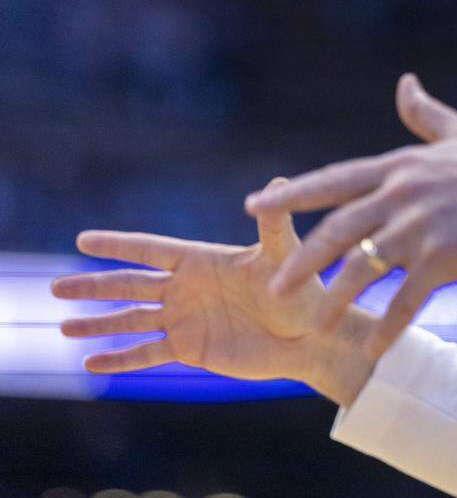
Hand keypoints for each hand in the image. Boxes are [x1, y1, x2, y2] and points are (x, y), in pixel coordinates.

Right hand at [51, 178, 329, 380]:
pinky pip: (146, 355)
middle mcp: (187, 288)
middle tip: (55, 285)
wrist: (311, 336)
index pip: (150, 249)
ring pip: (131, 320)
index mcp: (202, 261)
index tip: (83, 238)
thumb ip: (272, 225)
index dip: (117, 245)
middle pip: (130, 285)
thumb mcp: (283, 256)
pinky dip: (119, 359)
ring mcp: (186, 319)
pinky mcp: (190, 349)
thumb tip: (278, 183)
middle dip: (93, 285)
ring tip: (63, 326)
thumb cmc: (301, 290)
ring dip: (97, 323)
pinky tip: (91, 363)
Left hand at [244, 72, 456, 361]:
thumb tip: (404, 83)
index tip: (255, 204)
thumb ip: (425, 114)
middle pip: (337, 229)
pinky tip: (374, 349)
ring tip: (315, 325)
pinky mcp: (448, 258)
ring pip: (363, 268)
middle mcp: (404, 193)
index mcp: (402, 165)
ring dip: (335, 300)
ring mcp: (424, 226)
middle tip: (272, 286)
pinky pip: (406, 300)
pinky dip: (388, 326)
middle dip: (300, 260)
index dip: (292, 193)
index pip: (334, 179)